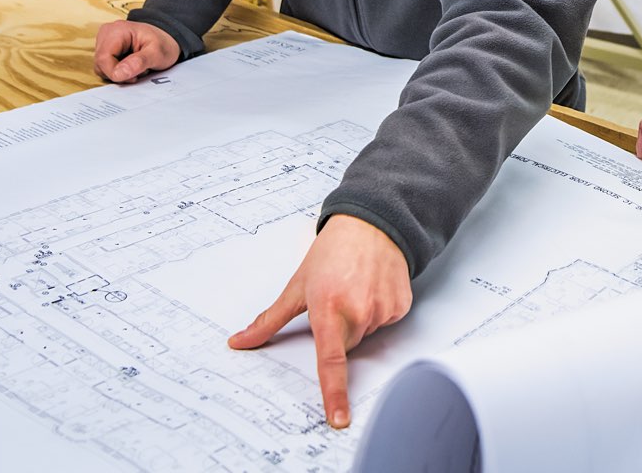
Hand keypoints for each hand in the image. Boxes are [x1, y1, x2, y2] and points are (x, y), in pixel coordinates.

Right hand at [93, 20, 180, 81]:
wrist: (168, 39)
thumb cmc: (163, 44)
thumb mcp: (157, 53)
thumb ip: (138, 62)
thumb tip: (117, 74)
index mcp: (116, 31)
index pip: (103, 59)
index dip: (115, 73)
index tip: (133, 77)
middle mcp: (106, 34)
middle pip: (100, 64)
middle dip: (119, 74)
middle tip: (140, 71)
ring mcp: (105, 41)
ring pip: (102, 68)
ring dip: (120, 73)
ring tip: (138, 67)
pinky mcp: (107, 49)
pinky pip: (106, 67)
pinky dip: (119, 71)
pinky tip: (132, 67)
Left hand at [227, 214, 412, 428]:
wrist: (371, 224)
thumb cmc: (332, 252)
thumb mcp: (297, 285)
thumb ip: (269, 320)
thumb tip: (240, 341)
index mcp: (329, 309)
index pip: (331, 361)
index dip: (334, 394)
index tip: (339, 417)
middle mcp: (359, 311)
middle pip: (346, 346)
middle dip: (338, 329)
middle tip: (337, 298)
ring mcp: (383, 309)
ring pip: (366, 334)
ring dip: (359, 319)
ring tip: (356, 286)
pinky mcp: (401, 305)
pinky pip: (386, 323)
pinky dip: (379, 310)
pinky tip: (374, 286)